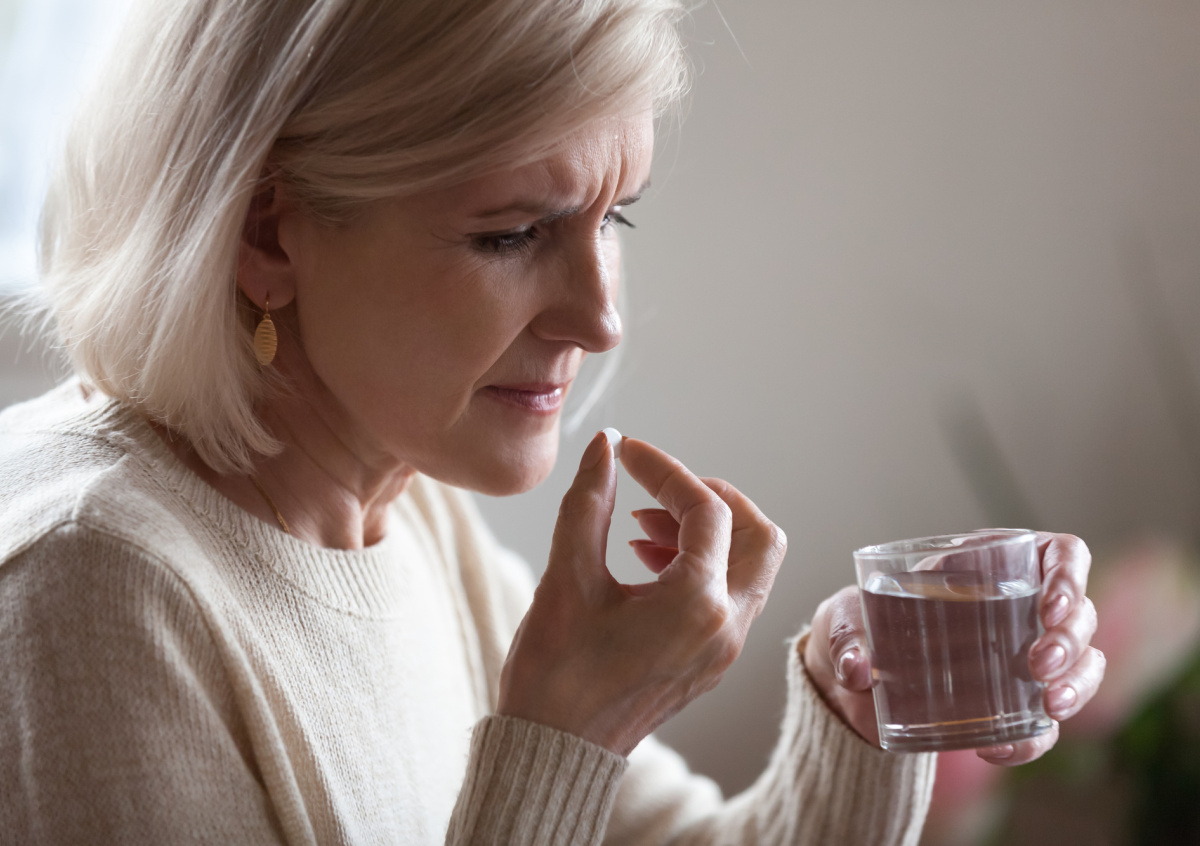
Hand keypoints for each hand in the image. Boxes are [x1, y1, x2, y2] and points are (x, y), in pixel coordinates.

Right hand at [497, 431, 786, 755]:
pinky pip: (729, 595)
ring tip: (641, 524)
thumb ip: (589, 502)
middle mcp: (726, 627)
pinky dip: (701, 563)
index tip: (625, 452)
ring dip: (708, 531)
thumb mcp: (567, 578)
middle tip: (658, 487)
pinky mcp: (711, 661)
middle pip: (758, 533)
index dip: (664, 468)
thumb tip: (605, 446)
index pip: (705, 509)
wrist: (555, 752)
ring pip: (749, 565)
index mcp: (697, 605)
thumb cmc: (556, 674)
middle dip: (712, 497)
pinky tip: (645, 557)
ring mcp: (724, 648)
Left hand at [804, 532, 1104, 763]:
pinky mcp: (1013, 705)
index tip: (1050, 605)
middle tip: (1040, 664)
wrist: (849, 683)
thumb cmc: (857, 627)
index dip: (1068, 573)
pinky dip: (1033, 738)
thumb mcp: (843, 620)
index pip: (1058, 554)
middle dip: (1072, 639)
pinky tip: (1001, 748)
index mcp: (988, 565)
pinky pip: (1044, 723)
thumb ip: (845, 637)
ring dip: (1078, 685)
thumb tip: (858, 668)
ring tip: (1049, 705)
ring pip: (1083, 664)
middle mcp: (1019, 607)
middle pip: (1080, 612)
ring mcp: (1023, 657)